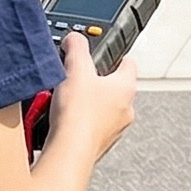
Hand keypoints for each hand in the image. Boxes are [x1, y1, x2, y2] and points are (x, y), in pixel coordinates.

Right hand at [45, 33, 135, 161]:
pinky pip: (90, 127)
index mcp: (126, 87)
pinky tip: (61, 120)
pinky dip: (78, 122)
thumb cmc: (79, 115)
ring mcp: (113, 130)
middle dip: (95, 82)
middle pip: (113, 87)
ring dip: (86, 103)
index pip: (128, 64)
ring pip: (101, 109)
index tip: (106, 53)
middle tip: (77, 77)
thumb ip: (76, 48)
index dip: (116, 55)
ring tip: (65, 100)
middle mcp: (126, 110)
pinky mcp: (98, 145)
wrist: (69, 152)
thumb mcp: (75, 70)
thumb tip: (75, 38)